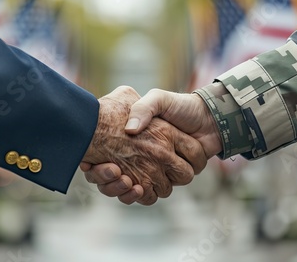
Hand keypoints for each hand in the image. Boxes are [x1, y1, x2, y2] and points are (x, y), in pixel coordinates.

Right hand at [82, 86, 206, 204]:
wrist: (208, 119)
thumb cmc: (181, 108)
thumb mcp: (158, 99)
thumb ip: (143, 108)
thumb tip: (129, 130)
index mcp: (133, 139)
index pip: (103, 156)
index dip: (94, 163)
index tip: (88, 162)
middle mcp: (140, 156)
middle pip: (111, 176)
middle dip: (106, 178)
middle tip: (107, 169)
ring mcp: (151, 170)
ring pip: (125, 188)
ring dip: (120, 187)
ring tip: (122, 177)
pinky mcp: (163, 181)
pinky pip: (145, 196)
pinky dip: (136, 195)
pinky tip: (135, 187)